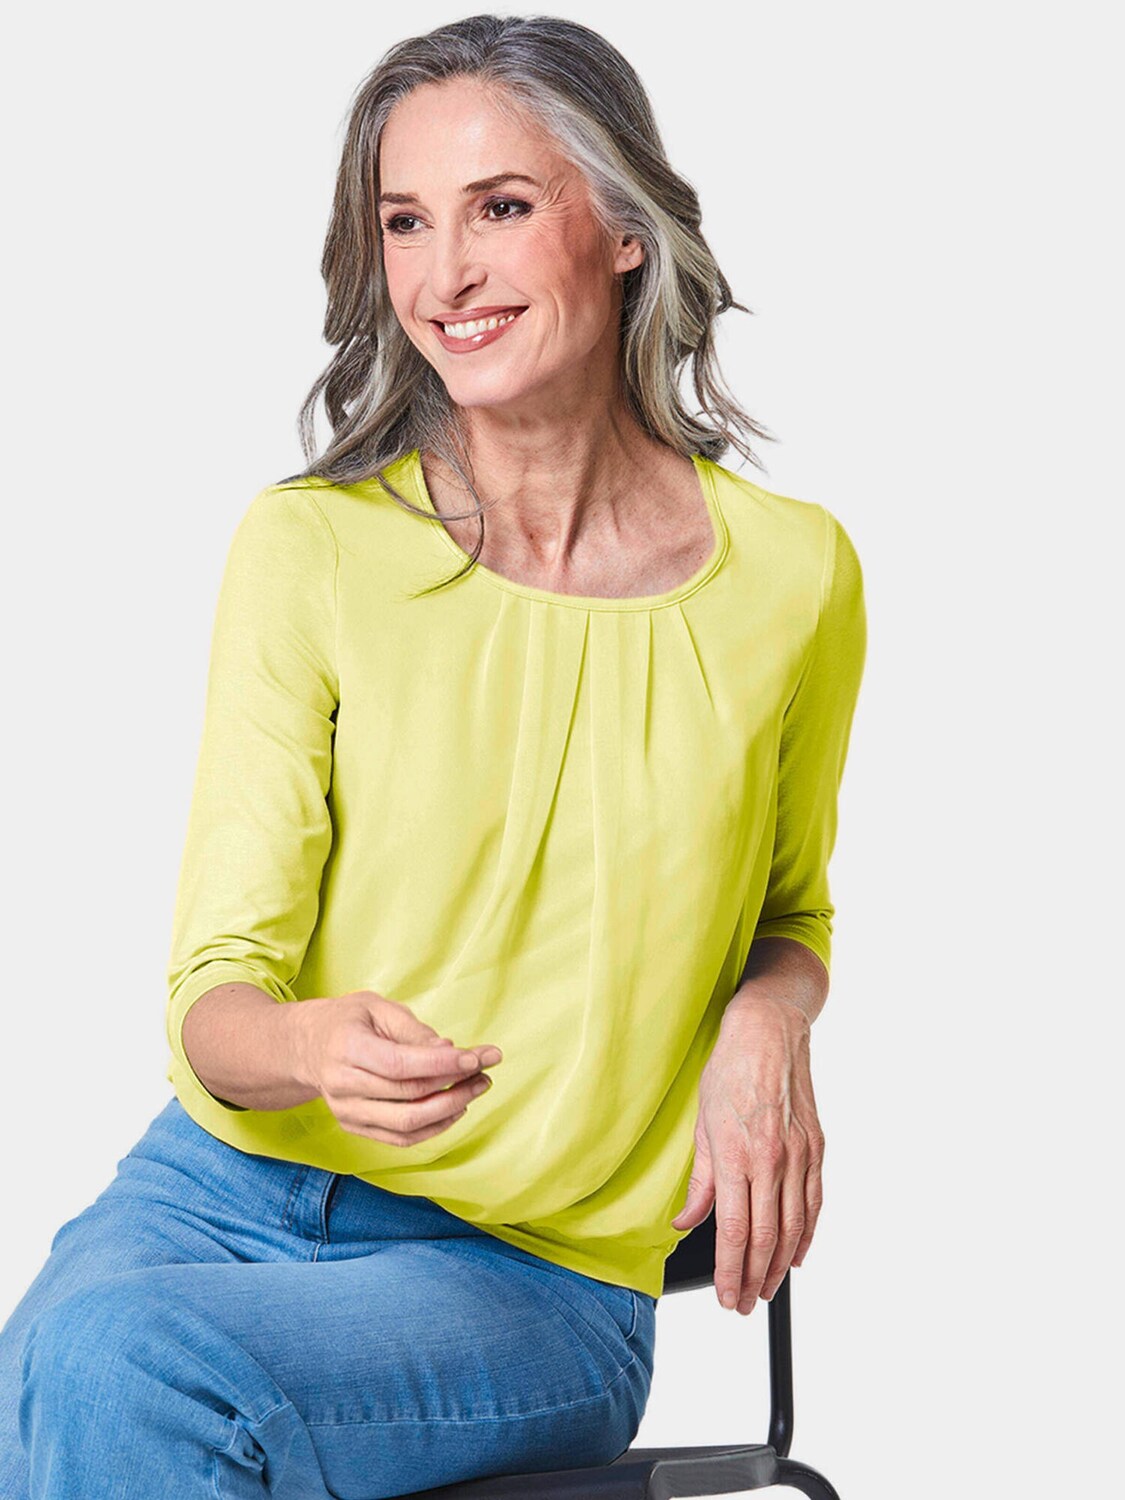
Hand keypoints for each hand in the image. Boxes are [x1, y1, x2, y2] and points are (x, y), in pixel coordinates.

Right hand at [294, 990, 502, 1145]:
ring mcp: (347, 1111)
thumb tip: (448, 1051)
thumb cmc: (347, 1021)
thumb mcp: (377, 1007)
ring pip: (408, 1124)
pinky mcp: (355, 1127)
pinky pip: (401, 1138)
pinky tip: (455, 1107)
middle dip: (456, 1085)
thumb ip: (413, 1030)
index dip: (443, 1064)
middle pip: (409, 1097)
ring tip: (476, 1088)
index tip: (477, 1057)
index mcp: (346, 1048)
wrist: (306, 1047)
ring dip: (451, 1109)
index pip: (401, 1064)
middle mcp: (343, 1085)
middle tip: (485, 1070)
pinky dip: (434, 1127)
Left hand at [670, 993, 824, 1313]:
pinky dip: (806, 1235)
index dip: (731, 1271)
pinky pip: (814, 1203)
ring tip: (766, 1289)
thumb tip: (687, 1221)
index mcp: (737, 1155)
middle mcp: (772, 1160)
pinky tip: (797, 1254)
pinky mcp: (816, 1149)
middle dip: (754, 1278)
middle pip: (766, 1238)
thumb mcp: (701, 1123)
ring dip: (780, 1266)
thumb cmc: (729, 1071)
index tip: (727, 1296)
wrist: (769, 1033)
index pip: (735, 1231)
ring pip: (793, 1228)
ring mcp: (798, 1156)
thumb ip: (699, 1181)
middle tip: (744, 1303)